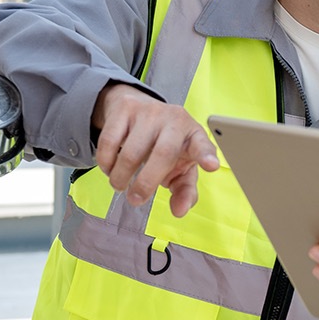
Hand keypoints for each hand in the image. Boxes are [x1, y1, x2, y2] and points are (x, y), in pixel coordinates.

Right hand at [91, 83, 219, 216]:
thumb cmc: (167, 146)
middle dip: (147, 183)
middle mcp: (175, 120)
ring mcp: (150, 112)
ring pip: (132, 150)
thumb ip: (184, 191)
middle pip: (163, 154)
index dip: (206, 155)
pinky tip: (110, 168)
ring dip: (121, 176)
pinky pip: (110, 141)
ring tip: (120, 185)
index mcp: (194, 136)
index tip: (212, 166)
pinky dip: (106, 162)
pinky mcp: (126, 109)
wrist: (141, 108)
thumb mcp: (181, 167)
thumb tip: (180, 211)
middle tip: (135, 199)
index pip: (203, 145)